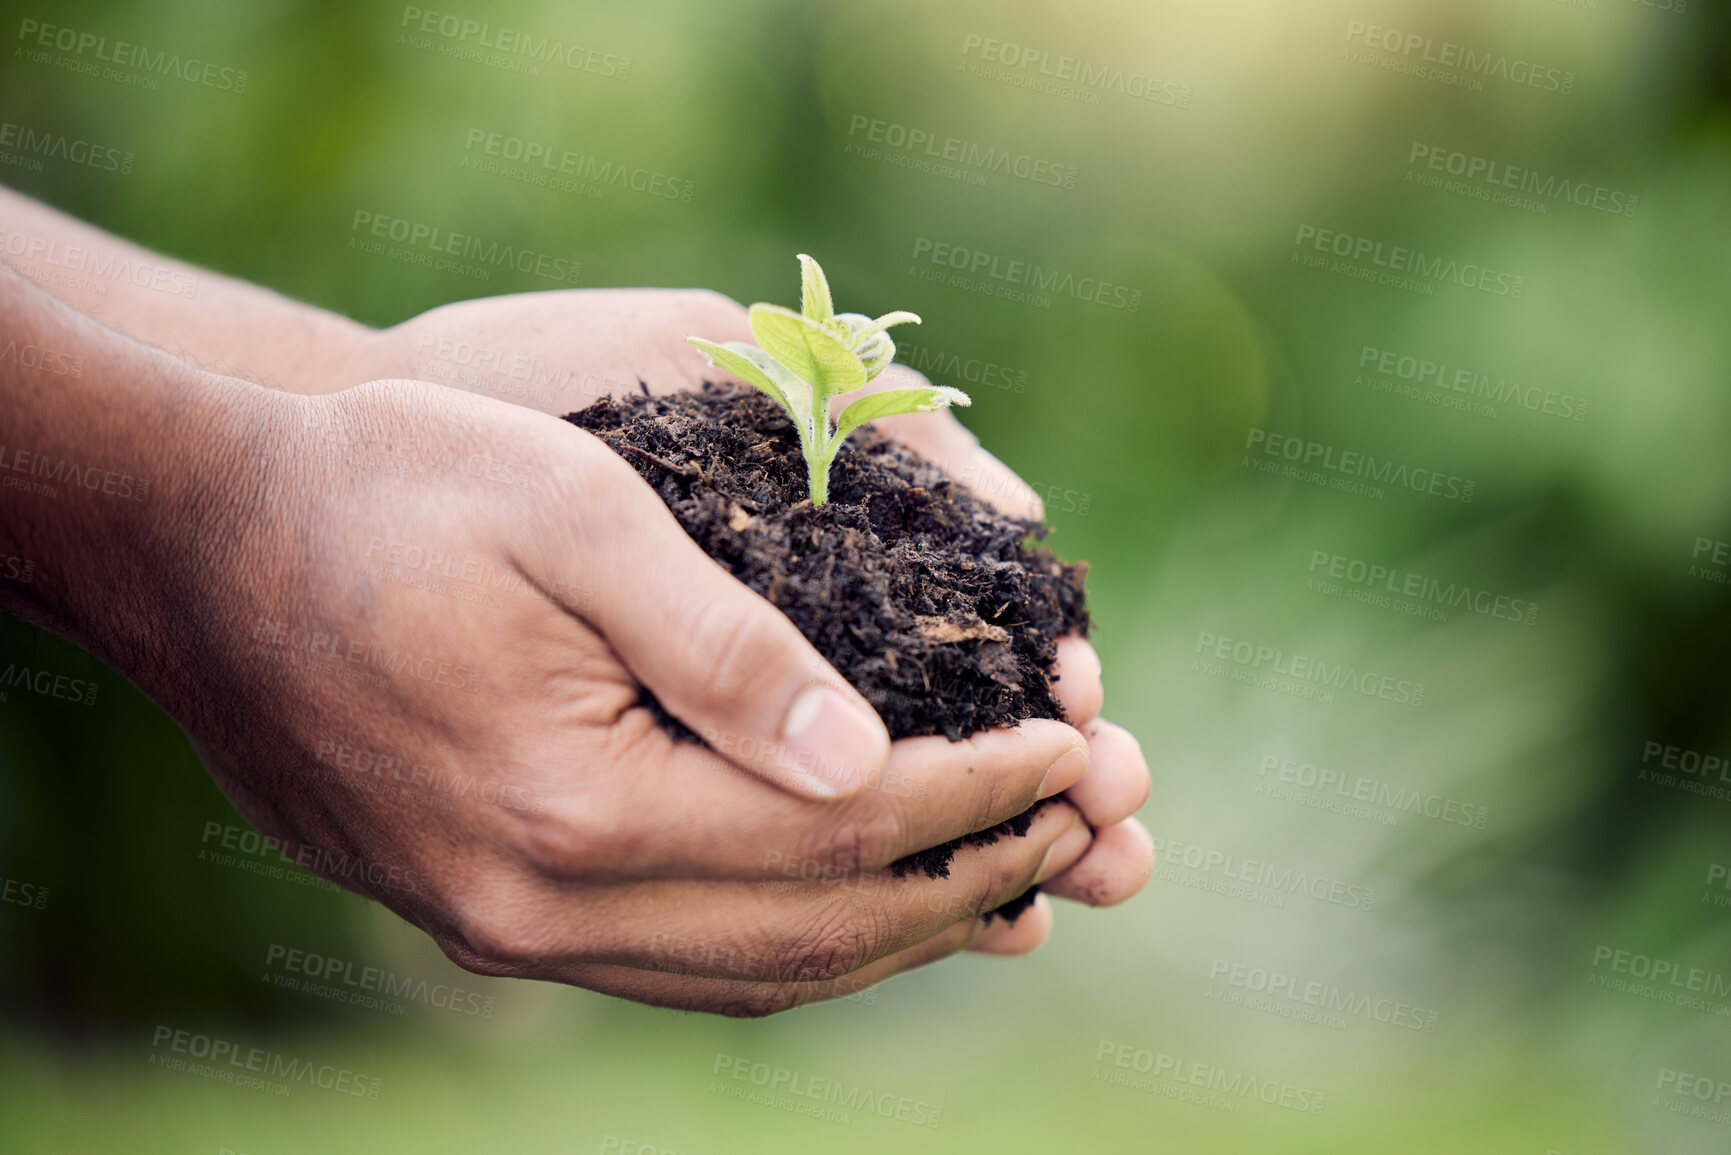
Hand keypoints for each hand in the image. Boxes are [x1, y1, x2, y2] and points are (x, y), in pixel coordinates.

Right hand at [155, 376, 1108, 1013]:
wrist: (203, 549)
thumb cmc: (385, 489)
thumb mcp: (567, 512)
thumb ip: (724, 647)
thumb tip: (868, 760)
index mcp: (574, 806)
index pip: (841, 831)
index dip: (979, 791)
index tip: (1077, 747)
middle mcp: (542, 908)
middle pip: (817, 931)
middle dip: (972, 875)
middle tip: (1086, 825)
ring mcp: (510, 933)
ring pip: (758, 973)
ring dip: (901, 930)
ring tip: (1013, 874)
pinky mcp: (493, 919)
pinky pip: (685, 968)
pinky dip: (801, 944)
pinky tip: (865, 905)